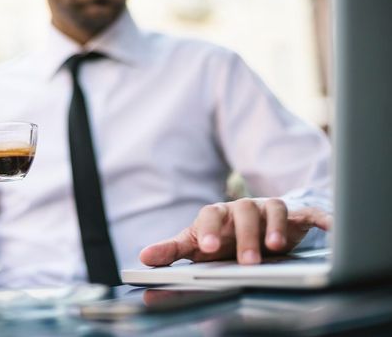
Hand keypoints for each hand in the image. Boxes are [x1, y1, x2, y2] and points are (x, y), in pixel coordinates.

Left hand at [140, 198, 331, 265]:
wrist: (252, 227)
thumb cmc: (222, 238)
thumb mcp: (196, 244)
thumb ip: (172, 251)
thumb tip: (143, 259)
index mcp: (218, 215)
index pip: (210, 216)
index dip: (209, 230)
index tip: (207, 248)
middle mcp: (243, 209)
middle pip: (243, 212)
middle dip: (245, 236)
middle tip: (246, 261)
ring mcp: (268, 210)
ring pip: (273, 209)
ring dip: (275, 228)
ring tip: (276, 248)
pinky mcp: (294, 215)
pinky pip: (308, 213)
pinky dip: (320, 217)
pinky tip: (328, 227)